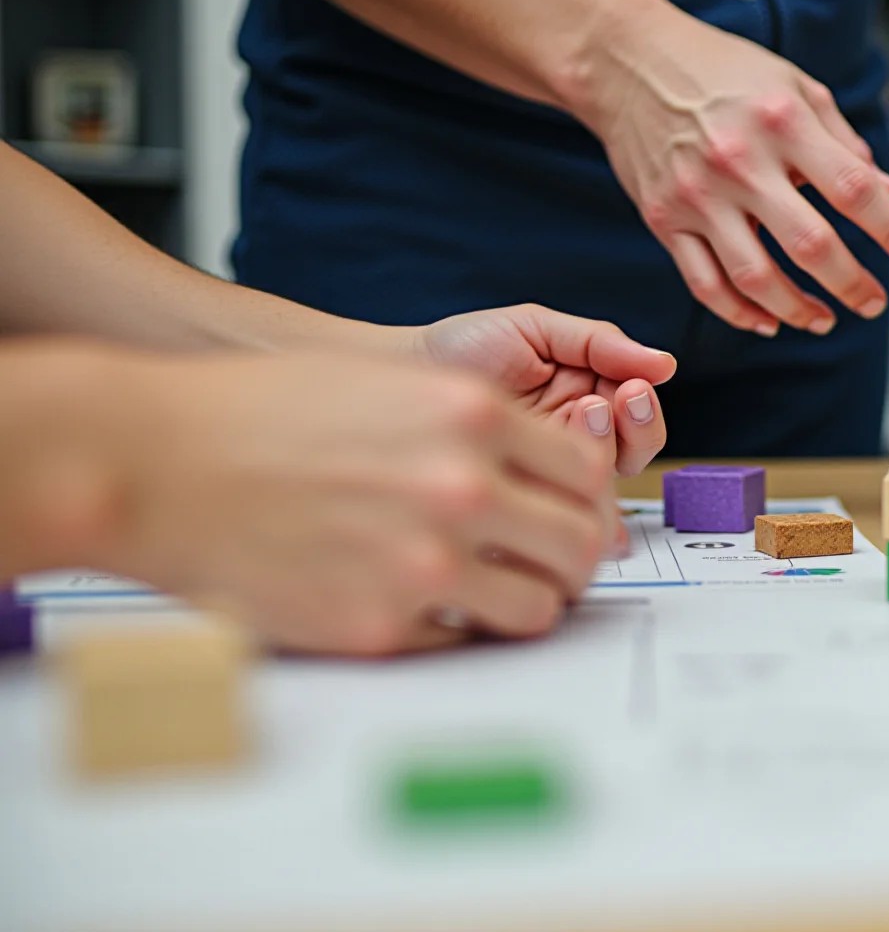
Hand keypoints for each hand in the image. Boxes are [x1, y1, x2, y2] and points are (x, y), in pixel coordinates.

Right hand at [100, 350, 617, 654]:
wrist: (154, 462)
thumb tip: (548, 480)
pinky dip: (449, 632)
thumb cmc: (260, 415)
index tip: (569, 515)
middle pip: (580, 546)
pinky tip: (415, 606)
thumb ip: (479, 431)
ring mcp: (425, 563)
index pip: (589, 474)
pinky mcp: (380, 627)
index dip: (584, 501)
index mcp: (475, 417)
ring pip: (538, 608)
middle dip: (572, 560)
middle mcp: (465, 488)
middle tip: (548, 567)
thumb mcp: (394, 390)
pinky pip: (460, 643)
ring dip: (525, 605)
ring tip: (491, 596)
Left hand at [404, 305, 677, 475]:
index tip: (631, 389)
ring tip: (576, 417)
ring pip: (604, 488)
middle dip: (632, 430)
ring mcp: (547, 476)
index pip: (638, 419)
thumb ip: (600, 343)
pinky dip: (563, 493)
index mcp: (586, 400)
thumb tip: (665, 364)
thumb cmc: (459, 347)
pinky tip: (549, 466)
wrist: (394, 375)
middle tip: (605, 405)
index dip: (643, 410)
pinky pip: (558, 512)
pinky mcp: (519, 502)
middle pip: (633, 456)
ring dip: (600, 455)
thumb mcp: (534, 329)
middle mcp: (573, 444)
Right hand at [575, 0, 888, 335]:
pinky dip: (741, 312)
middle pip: (810, 244)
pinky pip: (705, 283)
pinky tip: (770, 321)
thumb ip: (846, 145)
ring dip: (799, 310)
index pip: (854, 190)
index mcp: (783, 122)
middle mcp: (740, 161)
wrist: (628, 61)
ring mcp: (697, 194)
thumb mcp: (795, 89)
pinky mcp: (664, 218)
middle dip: (853, 284)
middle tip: (875, 303)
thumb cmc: (721, 71)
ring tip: (825, 319)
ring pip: (755, 277)